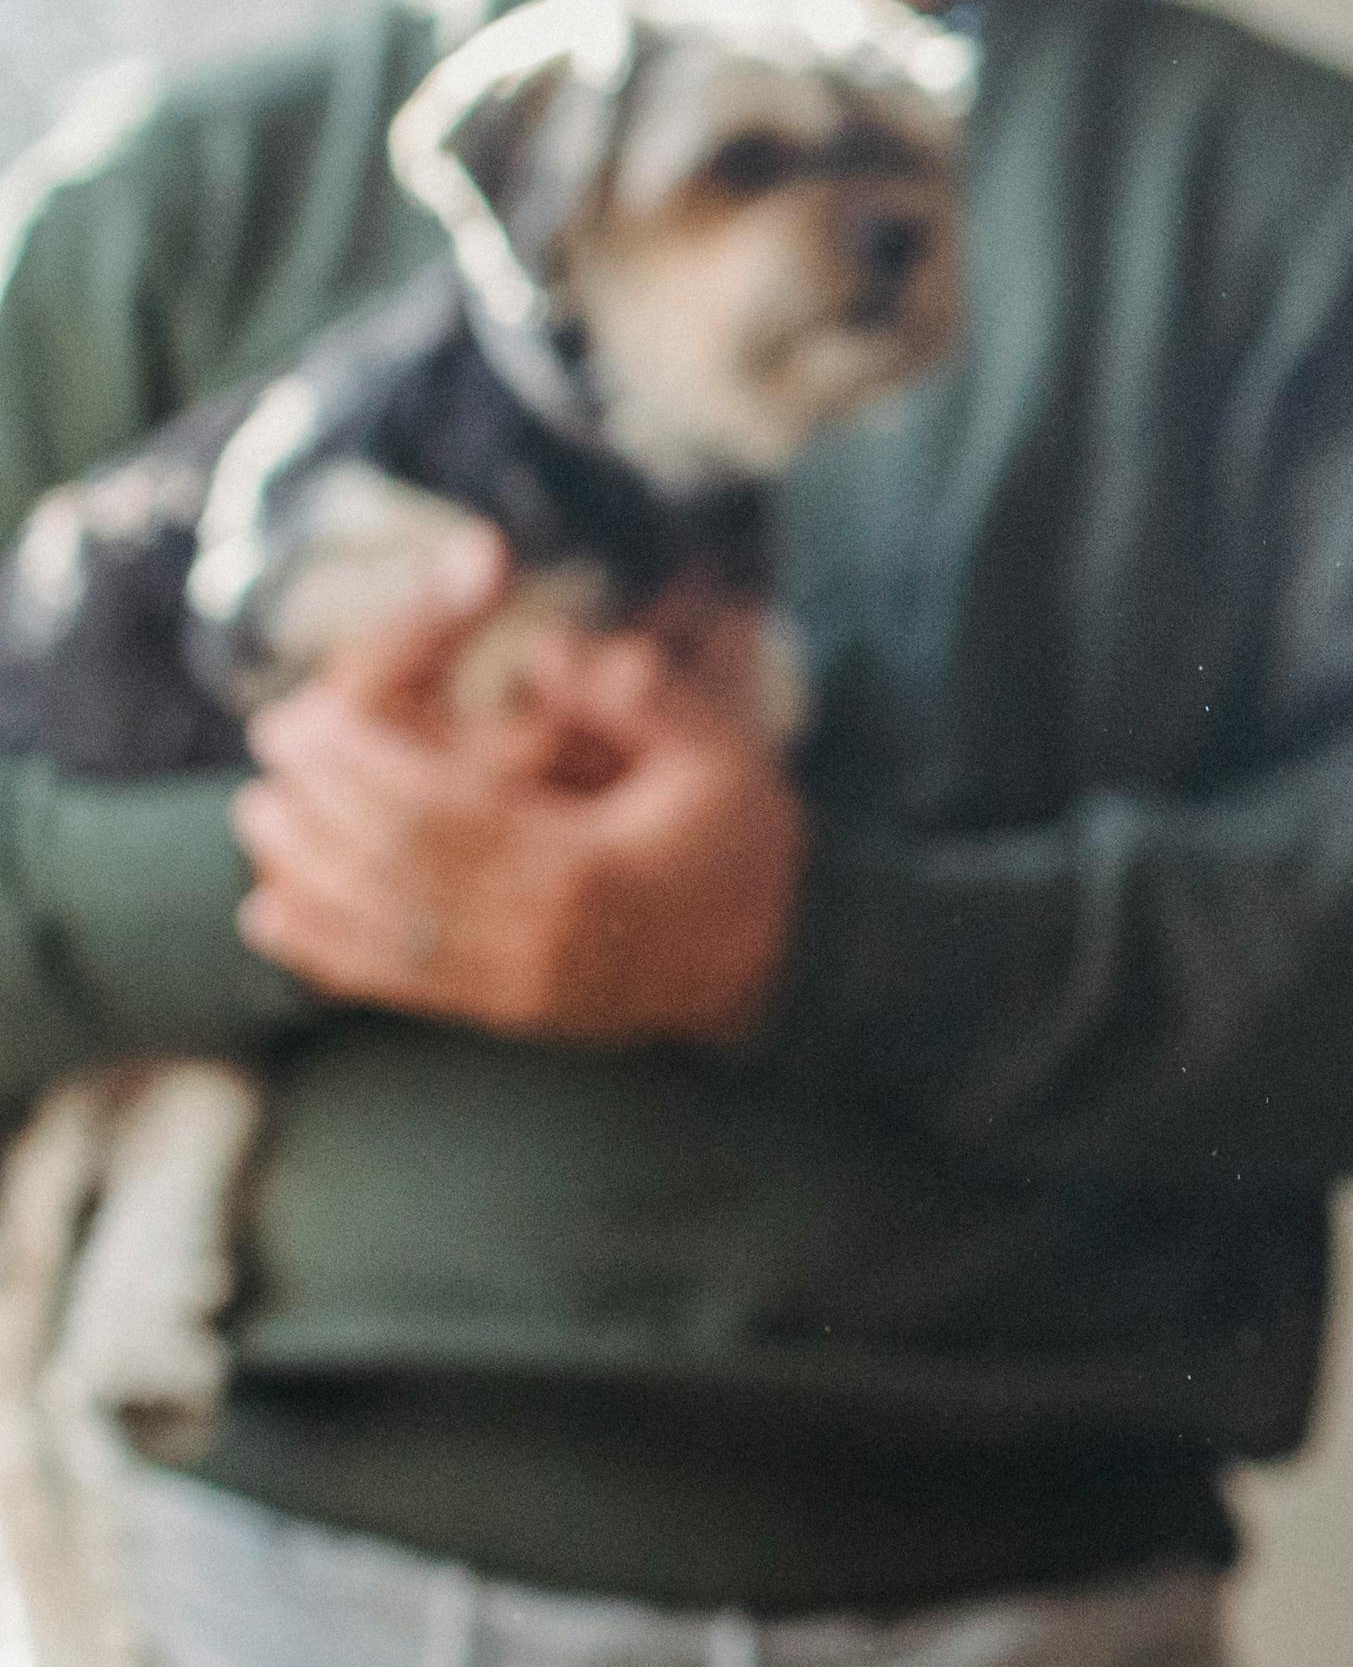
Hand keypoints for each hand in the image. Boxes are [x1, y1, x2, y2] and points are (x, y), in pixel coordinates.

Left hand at [234, 567, 810, 1044]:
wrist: (778, 964)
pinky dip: (322, 953)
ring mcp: (518, 984)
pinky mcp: (506, 1014)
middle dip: (317, 806)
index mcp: (584, 866)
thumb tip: (546, 652)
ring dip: (303, 873)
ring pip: (379, 928)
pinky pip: (394, 986)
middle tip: (272, 753)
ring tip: (261, 816)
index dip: (355, 766)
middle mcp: (538, 934)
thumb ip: (640, 696)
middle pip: (390, 866)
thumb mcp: (722, 755)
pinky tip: (272, 917)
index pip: (434, 810)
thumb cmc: (742, 848)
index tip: (303, 719)